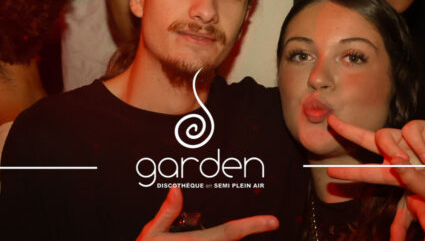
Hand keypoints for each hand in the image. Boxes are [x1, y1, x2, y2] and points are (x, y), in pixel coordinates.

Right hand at [137, 186, 277, 239]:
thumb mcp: (151, 234)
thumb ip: (167, 212)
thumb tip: (177, 188)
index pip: (231, 232)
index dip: (254, 225)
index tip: (274, 221)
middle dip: (245, 231)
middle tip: (258, 223)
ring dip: (228, 239)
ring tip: (244, 225)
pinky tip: (216, 238)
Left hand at [326, 115, 424, 208]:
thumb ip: (409, 180)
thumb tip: (393, 165)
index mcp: (396, 174)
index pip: (368, 172)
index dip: (349, 173)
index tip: (329, 173)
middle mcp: (398, 154)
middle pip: (367, 139)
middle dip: (348, 131)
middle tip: (330, 123)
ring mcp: (408, 141)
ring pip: (383, 135)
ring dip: (390, 149)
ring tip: (407, 163)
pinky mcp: (421, 128)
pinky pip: (408, 131)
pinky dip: (416, 145)